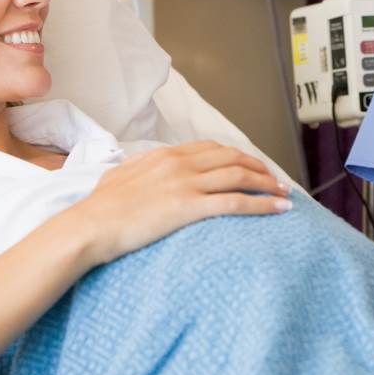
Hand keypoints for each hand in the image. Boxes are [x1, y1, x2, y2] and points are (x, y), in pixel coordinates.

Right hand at [69, 140, 291, 266]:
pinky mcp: (189, 207)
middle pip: (232, 158)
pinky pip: (236, 202)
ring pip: (239, 176)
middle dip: (259, 167)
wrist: (89, 226)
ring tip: (285, 195)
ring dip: (267, 184)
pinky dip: (262, 204)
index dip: (237, 156)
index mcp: (165, 156)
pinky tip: (279, 210)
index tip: (251, 166)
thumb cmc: (99, 209)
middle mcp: (179, 164)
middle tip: (275, 181)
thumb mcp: (119, 177)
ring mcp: (185, 184)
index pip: (212, 148)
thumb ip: (138, 168)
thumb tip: (141, 167)